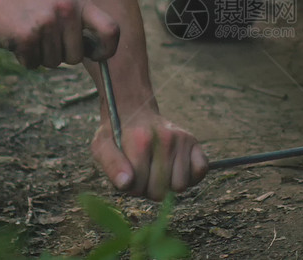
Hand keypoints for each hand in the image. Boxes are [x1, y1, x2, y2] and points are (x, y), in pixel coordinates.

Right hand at [0, 0, 119, 66]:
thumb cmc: (27, 4)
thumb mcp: (60, 3)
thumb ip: (80, 24)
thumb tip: (101, 54)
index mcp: (79, 2)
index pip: (111, 30)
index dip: (107, 50)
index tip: (96, 56)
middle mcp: (66, 11)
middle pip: (76, 57)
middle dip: (60, 55)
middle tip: (43, 35)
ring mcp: (47, 23)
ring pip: (54, 63)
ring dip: (40, 55)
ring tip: (29, 32)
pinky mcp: (27, 37)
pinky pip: (34, 64)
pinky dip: (25, 58)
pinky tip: (16, 39)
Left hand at [91, 111, 207, 199]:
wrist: (134, 112)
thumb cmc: (117, 135)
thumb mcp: (102, 146)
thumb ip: (111, 165)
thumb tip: (126, 184)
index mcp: (140, 140)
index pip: (138, 186)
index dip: (130, 186)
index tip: (127, 174)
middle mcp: (165, 138)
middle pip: (160, 191)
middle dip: (148, 189)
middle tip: (143, 173)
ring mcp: (182, 139)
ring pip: (180, 186)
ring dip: (168, 185)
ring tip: (157, 171)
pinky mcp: (194, 142)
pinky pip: (200, 171)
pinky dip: (190, 177)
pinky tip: (176, 170)